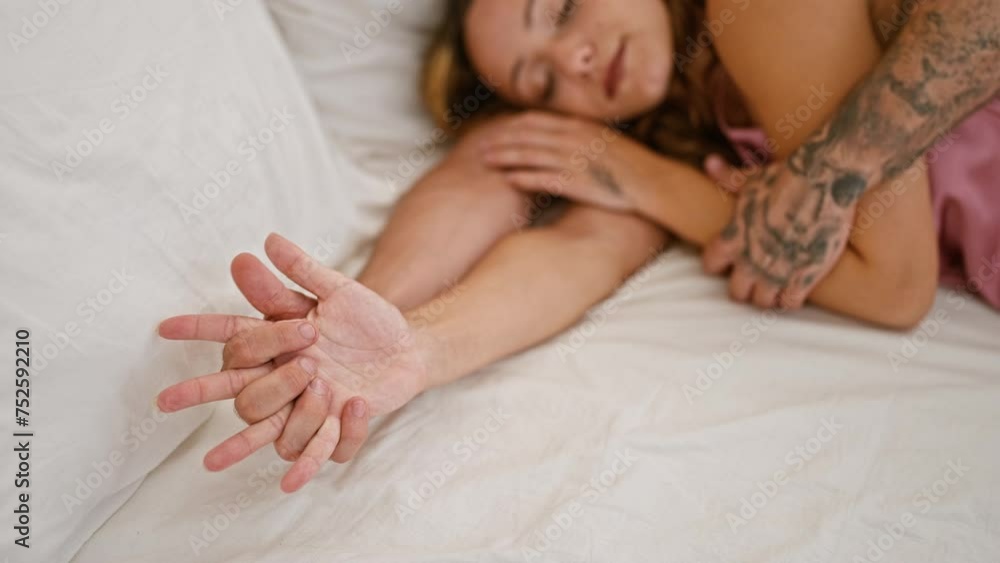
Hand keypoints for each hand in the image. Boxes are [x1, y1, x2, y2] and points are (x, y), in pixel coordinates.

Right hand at [158, 234, 428, 491]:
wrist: (406, 346)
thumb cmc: (365, 319)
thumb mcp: (337, 291)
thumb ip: (301, 273)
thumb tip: (266, 243)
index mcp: (276, 345)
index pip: (231, 341)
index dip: (199, 331)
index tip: (165, 328)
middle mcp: (282, 381)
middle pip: (245, 397)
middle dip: (271, 383)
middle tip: (311, 361)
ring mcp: (305, 409)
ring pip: (273, 431)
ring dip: (300, 414)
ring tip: (331, 388)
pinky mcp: (334, 429)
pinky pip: (316, 453)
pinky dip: (308, 464)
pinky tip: (293, 481)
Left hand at [478, 111, 660, 211]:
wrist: (653, 182)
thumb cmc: (630, 164)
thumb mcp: (604, 138)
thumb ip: (580, 134)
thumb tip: (559, 133)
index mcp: (579, 126)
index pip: (536, 121)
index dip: (511, 125)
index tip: (493, 128)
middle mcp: (573, 140)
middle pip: (527, 136)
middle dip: (501, 140)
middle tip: (479, 145)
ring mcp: (574, 160)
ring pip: (530, 156)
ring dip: (505, 157)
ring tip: (485, 161)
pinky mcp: (577, 183)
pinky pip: (544, 179)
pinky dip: (524, 178)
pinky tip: (508, 180)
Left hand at [701, 156, 855, 308]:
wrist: (822, 181)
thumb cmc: (785, 176)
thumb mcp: (751, 178)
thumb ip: (727, 178)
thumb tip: (709, 162)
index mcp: (732, 238)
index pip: (710, 265)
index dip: (720, 263)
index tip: (730, 259)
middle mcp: (749, 260)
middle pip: (736, 293)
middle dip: (745, 286)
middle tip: (756, 277)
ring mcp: (776, 272)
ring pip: (762, 302)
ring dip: (768, 295)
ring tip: (777, 285)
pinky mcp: (803, 278)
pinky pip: (790, 304)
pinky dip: (792, 298)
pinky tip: (797, 286)